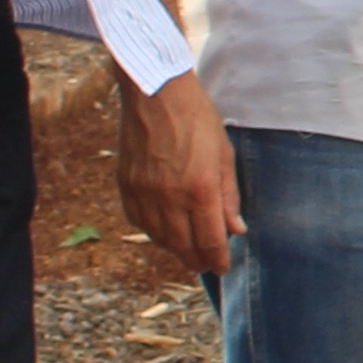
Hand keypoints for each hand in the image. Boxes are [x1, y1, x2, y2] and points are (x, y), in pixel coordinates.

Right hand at [117, 66, 241, 278]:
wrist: (155, 93)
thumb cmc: (196, 119)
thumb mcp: (224, 155)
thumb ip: (229, 196)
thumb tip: (236, 230)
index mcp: (200, 189)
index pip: (210, 240)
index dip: (218, 260)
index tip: (222, 268)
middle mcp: (170, 197)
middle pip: (183, 246)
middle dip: (197, 260)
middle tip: (206, 266)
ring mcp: (144, 193)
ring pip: (159, 237)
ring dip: (175, 249)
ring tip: (187, 251)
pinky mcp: (126, 185)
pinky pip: (138, 221)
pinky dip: (152, 232)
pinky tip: (163, 231)